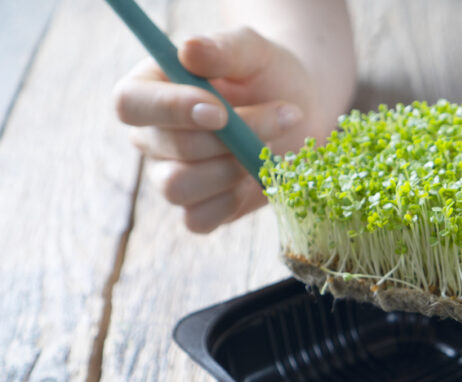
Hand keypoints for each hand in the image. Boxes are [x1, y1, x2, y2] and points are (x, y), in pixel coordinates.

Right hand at [114, 28, 333, 231]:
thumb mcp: (254, 51)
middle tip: (283, 115)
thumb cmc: (268, 75)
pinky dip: (232, 202)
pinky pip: (198, 220)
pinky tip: (258, 177)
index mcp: (149, 88)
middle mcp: (150, 136)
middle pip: (167, 149)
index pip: (130, 103)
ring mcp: (169, 175)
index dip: (171, 110)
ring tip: (269, 148)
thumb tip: (188, 50)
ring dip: (232, 170)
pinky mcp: (197, 208)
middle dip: (230, 138)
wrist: (300, 112)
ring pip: (178, 188)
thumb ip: (223, 49)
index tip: (221, 112)